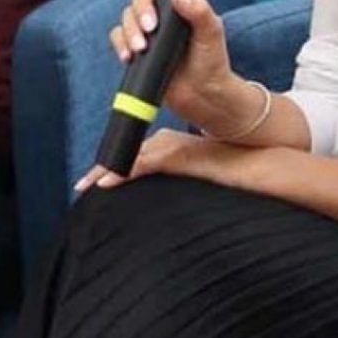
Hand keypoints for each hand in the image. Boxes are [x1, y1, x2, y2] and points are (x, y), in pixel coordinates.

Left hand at [75, 129, 240, 192]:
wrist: (254, 166)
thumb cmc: (229, 173)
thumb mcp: (198, 174)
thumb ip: (179, 177)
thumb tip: (163, 197)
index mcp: (171, 144)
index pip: (135, 154)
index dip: (113, 166)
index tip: (95, 179)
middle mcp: (169, 140)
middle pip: (128, 154)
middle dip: (104, 168)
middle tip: (82, 184)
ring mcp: (174, 146)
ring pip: (132, 158)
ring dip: (108, 171)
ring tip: (87, 185)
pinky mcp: (180, 156)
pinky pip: (147, 164)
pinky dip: (126, 172)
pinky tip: (109, 182)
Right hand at [110, 0, 251, 132]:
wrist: (204, 96)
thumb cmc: (213, 62)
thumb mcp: (212, 35)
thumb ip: (200, 12)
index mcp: (184, 1)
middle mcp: (165, 11)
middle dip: (142, 7)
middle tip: (152, 27)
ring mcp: (149, 30)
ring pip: (127, 15)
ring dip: (129, 29)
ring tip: (141, 48)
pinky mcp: (138, 48)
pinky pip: (118, 37)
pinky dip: (120, 43)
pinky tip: (129, 56)